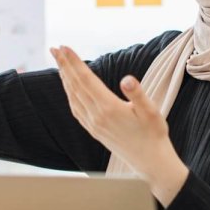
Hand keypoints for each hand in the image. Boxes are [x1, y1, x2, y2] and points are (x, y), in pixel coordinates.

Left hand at [51, 45, 187, 206]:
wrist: (150, 162)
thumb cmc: (154, 134)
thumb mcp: (151, 111)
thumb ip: (138, 94)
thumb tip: (127, 79)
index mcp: (109, 108)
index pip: (86, 79)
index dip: (74, 62)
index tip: (64, 47)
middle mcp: (96, 116)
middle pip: (75, 85)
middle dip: (64, 65)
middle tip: (55, 48)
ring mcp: (93, 124)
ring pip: (73, 97)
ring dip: (65, 78)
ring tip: (60, 63)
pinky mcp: (94, 131)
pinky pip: (76, 109)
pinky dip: (69, 94)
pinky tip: (69, 88)